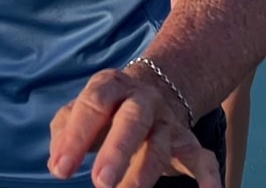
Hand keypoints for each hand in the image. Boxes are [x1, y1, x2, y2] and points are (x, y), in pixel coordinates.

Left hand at [48, 68, 219, 187]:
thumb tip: (57, 161)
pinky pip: (202, 157)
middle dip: (118, 150)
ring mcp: (166, 121)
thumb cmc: (108, 108)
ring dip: (147, 170)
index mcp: (110, 87)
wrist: (157, 87)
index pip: (93, 106)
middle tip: (100, 182)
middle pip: (132, 119)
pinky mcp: (187, 141)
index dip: (75, 138)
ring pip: (162, 143)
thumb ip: (65, 130)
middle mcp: (142, 101)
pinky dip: (208, 175)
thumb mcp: (84, 109)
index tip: (60, 170)